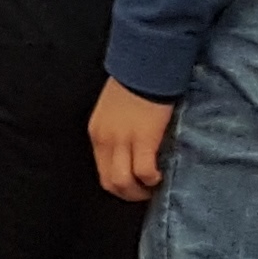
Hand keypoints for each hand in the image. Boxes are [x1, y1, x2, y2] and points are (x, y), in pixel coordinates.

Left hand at [90, 79, 173, 201]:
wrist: (145, 64)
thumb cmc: (134, 83)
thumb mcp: (114, 110)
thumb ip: (117, 130)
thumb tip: (129, 148)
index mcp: (97, 132)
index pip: (102, 171)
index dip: (119, 184)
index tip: (134, 186)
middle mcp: (105, 139)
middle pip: (110, 182)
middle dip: (128, 194)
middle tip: (145, 193)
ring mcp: (122, 140)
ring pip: (124, 182)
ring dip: (139, 192)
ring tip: (153, 188)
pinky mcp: (143, 138)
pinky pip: (144, 171)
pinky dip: (152, 179)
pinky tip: (160, 176)